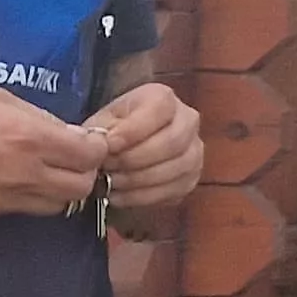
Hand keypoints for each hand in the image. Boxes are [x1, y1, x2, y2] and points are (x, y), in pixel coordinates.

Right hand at [0, 87, 108, 216]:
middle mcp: (23, 175)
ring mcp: (3, 200)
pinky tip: (13, 178)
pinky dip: (30, 197)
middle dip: (83, 171)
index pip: (91, 155)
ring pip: (56, 206)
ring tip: (42, 169)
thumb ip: (36, 117)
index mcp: (28, 139)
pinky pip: (23, 210)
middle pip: (81, 188)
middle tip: (68, 156)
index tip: (86, 140)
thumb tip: (65, 133)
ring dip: (59, 189)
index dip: (94, 147)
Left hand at [83, 83, 203, 210]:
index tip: (109, 145)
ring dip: (137, 180)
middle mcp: (188, 121)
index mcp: (164, 99)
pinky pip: (172, 191)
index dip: (134, 129)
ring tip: (110, 182)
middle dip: (134, 159)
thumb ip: (102, 129)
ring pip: (175, 169)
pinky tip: (119, 195)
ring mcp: (194, 152)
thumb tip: (103, 146)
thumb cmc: (113, 130)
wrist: (126, 148)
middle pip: (172, 142)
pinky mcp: (191, 179)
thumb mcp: (102, 121)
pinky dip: (142, 196)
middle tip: (107, 167)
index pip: (159, 109)